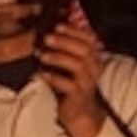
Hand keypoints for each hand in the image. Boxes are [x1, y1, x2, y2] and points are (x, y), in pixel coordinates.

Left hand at [39, 13, 105, 136]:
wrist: (80, 112)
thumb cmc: (72, 83)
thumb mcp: (71, 63)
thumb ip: (67, 46)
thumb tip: (52, 25)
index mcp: (94, 57)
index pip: (89, 38)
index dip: (74, 30)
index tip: (57, 25)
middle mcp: (94, 68)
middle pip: (84, 50)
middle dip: (65, 41)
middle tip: (47, 37)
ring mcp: (87, 82)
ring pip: (78, 65)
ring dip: (58, 58)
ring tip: (42, 55)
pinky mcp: (79, 96)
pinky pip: (69, 85)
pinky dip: (55, 78)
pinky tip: (42, 73)